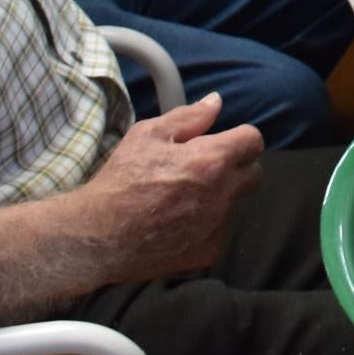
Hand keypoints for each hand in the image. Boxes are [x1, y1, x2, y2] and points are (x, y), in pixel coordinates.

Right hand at [79, 93, 264, 284]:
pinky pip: (224, 231)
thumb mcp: (148, 135)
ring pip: (239, 203)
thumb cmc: (121, 180)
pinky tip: (182, 222)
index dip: (238, 139)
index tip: (222, 144)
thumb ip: (189, 116)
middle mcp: (223, 194)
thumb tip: (216, 102)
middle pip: (254, 174)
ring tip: (188, 198)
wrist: (99, 236)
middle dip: (237, 167)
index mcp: (212, 160)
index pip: (253, 141)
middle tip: (205, 170)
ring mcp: (218, 226)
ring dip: (224, 196)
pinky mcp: (210, 252)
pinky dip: (212, 225)